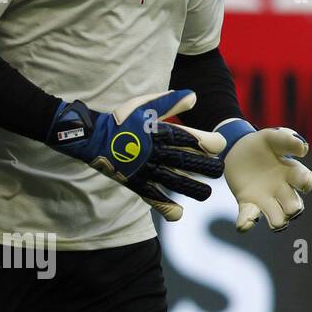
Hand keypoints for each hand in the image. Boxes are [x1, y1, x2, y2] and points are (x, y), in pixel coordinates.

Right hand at [47, 89, 225, 221]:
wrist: (92, 138)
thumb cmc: (122, 120)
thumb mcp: (144, 106)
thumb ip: (170, 102)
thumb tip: (194, 97)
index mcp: (160, 132)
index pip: (191, 138)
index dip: (210, 142)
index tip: (219, 145)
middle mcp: (155, 151)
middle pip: (188, 162)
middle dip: (207, 168)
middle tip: (219, 171)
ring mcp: (145, 169)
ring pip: (175, 182)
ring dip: (193, 189)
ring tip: (205, 194)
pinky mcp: (135, 183)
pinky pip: (153, 197)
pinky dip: (166, 207)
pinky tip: (179, 214)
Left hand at [217, 122, 311, 231]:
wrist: (237, 148)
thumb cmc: (262, 144)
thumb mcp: (273, 137)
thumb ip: (287, 140)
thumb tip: (304, 149)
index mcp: (292, 172)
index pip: (305, 181)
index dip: (306, 183)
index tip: (303, 183)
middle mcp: (282, 189)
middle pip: (294, 205)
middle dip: (293, 209)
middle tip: (291, 209)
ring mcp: (265, 198)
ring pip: (277, 217)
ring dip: (278, 221)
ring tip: (276, 223)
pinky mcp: (247, 202)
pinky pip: (249, 216)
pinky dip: (247, 222)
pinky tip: (243, 225)